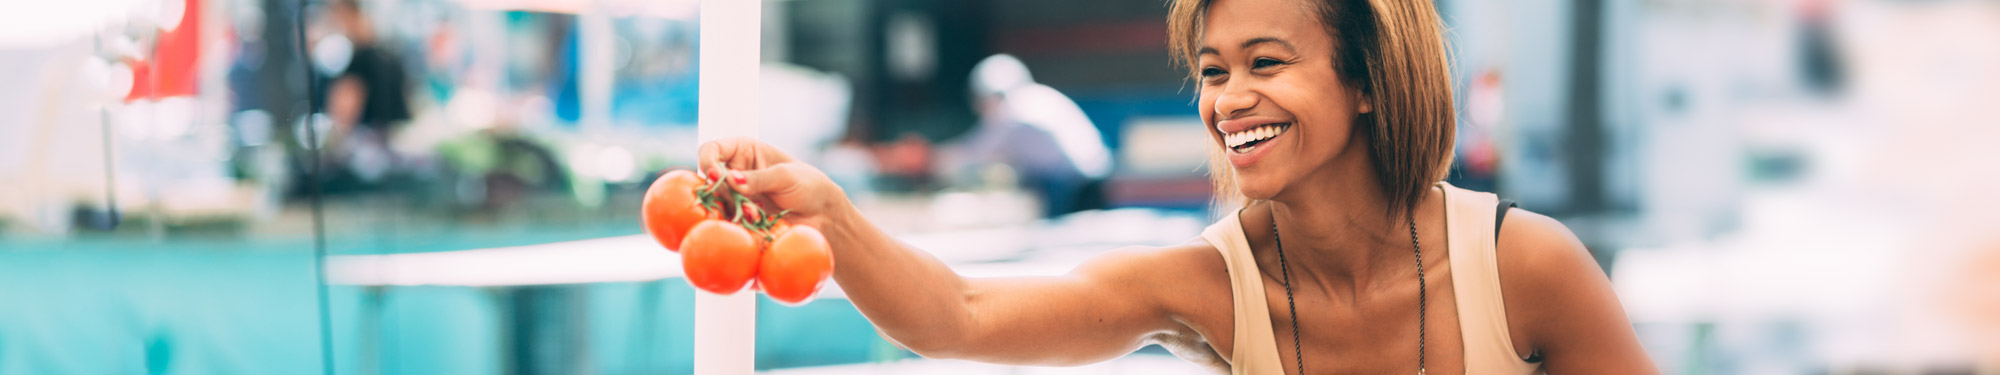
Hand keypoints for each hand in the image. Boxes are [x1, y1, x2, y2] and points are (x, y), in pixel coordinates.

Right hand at [698, 137, 847, 229]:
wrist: (821, 214)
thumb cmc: (807, 185)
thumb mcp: (785, 176)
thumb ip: (759, 178)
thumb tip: (731, 179)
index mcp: (743, 151)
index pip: (711, 150)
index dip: (708, 161)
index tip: (716, 174)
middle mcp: (734, 172)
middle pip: (710, 180)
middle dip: (723, 191)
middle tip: (743, 199)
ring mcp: (735, 197)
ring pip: (716, 203)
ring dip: (731, 210)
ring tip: (754, 214)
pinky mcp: (740, 218)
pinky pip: (728, 221)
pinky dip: (736, 224)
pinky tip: (752, 224)